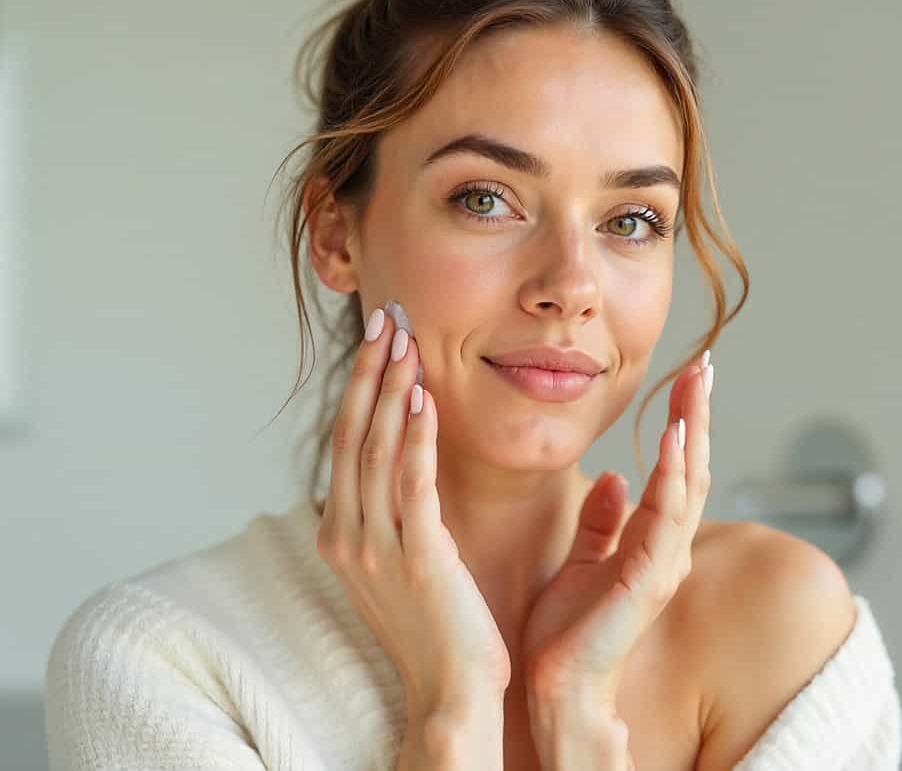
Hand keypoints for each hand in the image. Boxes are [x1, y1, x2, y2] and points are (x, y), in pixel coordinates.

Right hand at [316, 307, 510, 721]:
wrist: (450, 693)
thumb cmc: (436, 626)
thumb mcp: (398, 561)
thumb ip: (393, 511)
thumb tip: (400, 460)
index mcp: (341, 534)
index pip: (347, 443)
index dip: (360, 387)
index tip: (377, 340)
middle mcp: (347, 536)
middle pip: (354, 435)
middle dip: (370, 372)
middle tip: (386, 319)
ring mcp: (376, 548)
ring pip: (377, 449)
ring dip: (390, 389)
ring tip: (403, 339)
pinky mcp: (416, 557)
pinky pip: (412, 483)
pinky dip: (415, 437)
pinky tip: (423, 397)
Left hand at [521, 351, 714, 712]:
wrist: (557, 688)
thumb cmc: (567, 633)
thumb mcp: (582, 562)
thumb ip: (602, 522)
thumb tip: (616, 477)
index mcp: (651, 543)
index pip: (674, 470)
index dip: (682, 423)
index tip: (685, 377)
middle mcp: (667, 549)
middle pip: (691, 468)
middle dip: (697, 414)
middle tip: (703, 363)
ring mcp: (663, 564)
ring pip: (687, 484)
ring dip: (692, 431)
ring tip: (694, 383)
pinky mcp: (647, 580)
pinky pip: (665, 518)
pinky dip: (672, 475)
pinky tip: (672, 437)